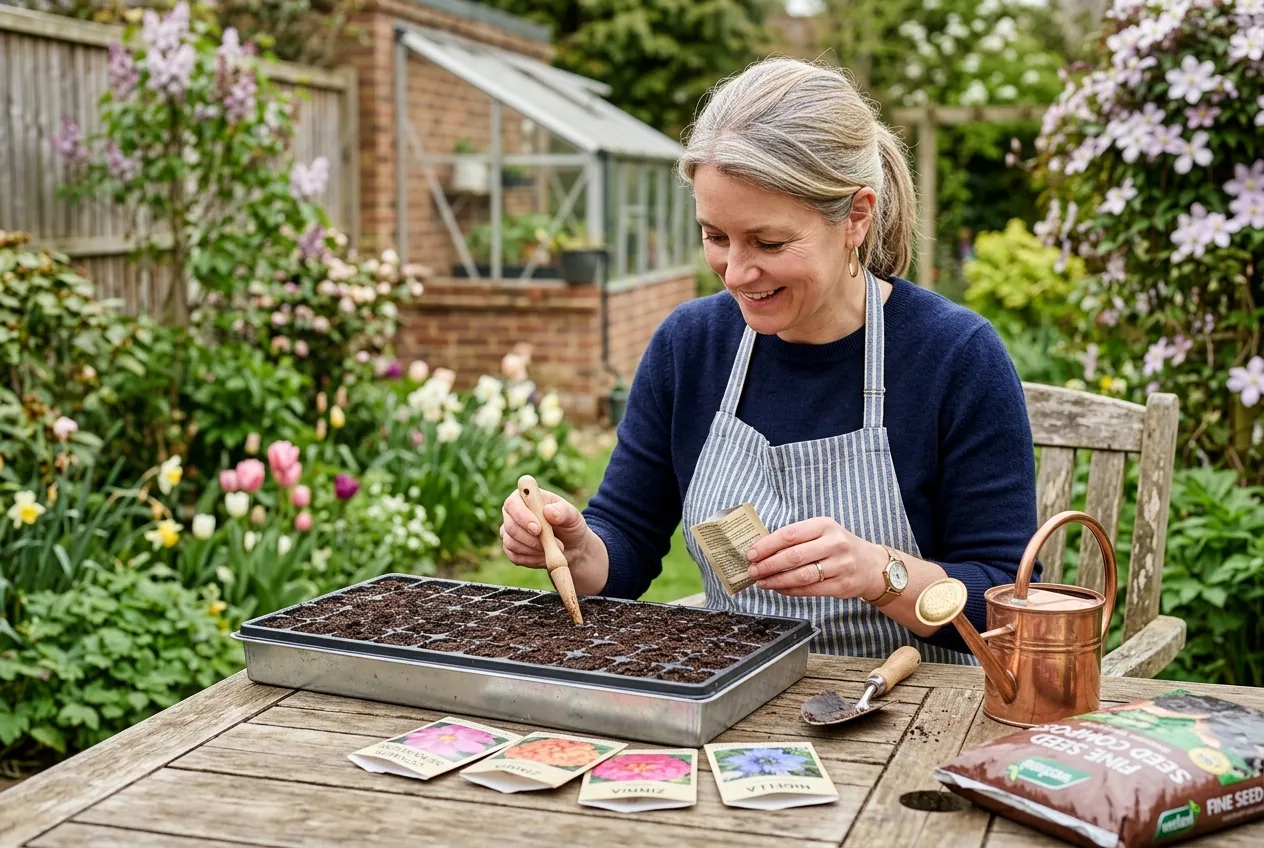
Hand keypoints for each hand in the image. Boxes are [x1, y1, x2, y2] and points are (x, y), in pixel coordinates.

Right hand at [500, 486, 589, 568]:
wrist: (572, 546)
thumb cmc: (570, 525)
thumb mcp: (573, 516)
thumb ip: (563, 511)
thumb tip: (548, 511)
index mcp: (525, 497)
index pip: (512, 503)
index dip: (522, 516)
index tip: (538, 529)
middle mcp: (512, 513)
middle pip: (509, 526)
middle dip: (530, 538)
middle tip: (551, 543)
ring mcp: (509, 532)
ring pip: (511, 543)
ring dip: (533, 549)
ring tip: (552, 548)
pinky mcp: (511, 549)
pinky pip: (514, 556)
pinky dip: (531, 559)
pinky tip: (544, 555)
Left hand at [744, 517, 885, 598]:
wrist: (871, 564)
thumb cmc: (837, 546)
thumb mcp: (822, 532)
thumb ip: (796, 538)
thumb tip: (761, 549)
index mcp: (824, 525)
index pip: (790, 534)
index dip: (767, 545)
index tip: (751, 553)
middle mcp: (834, 543)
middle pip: (794, 556)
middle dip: (768, 565)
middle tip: (753, 570)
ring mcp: (840, 565)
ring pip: (802, 575)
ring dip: (777, 580)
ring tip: (762, 582)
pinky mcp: (842, 585)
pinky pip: (810, 589)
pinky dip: (790, 590)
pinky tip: (779, 588)